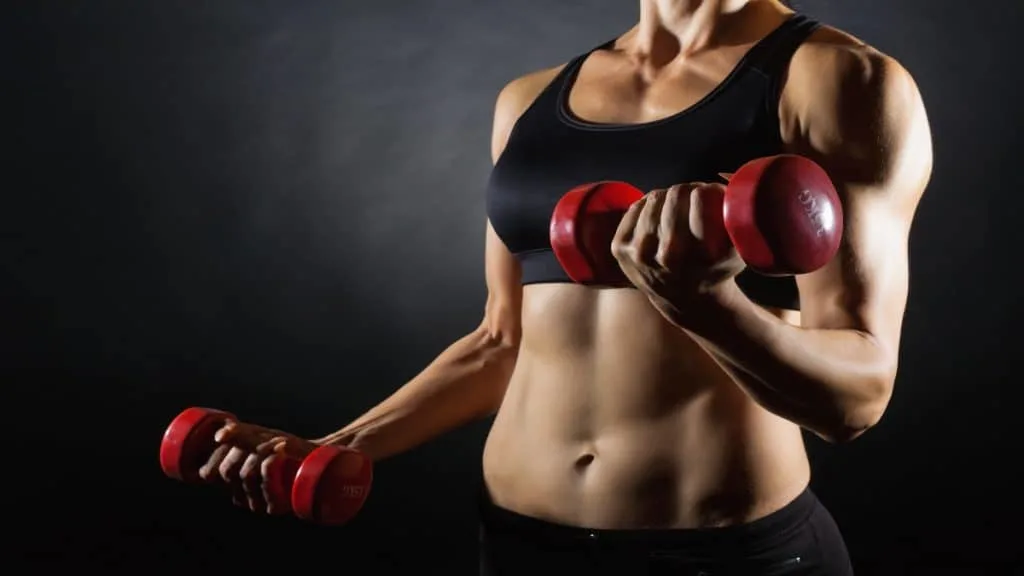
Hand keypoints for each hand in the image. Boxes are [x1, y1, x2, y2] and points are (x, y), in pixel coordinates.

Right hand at [197, 421, 317, 513]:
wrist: (315, 458)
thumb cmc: (284, 447)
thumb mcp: (258, 436)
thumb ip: (238, 434)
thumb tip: (220, 435)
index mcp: (231, 481)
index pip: (209, 472)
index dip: (217, 453)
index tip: (230, 437)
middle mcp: (241, 495)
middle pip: (228, 471)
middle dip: (243, 448)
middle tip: (261, 437)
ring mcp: (257, 502)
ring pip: (246, 474)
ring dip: (261, 451)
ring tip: (277, 441)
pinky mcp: (274, 505)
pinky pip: (265, 479)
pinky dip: (272, 459)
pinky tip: (281, 450)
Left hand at [611, 183, 743, 319]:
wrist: (687, 301)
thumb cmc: (717, 269)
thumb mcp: (738, 251)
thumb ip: (739, 221)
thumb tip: (720, 186)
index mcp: (701, 253)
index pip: (699, 197)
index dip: (705, 189)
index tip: (707, 192)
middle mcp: (668, 255)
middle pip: (674, 196)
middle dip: (686, 189)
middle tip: (691, 193)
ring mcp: (640, 253)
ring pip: (653, 199)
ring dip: (666, 195)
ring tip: (675, 201)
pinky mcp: (620, 250)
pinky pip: (635, 208)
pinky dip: (647, 203)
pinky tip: (657, 209)